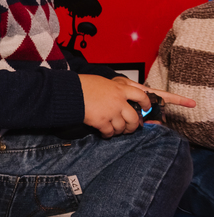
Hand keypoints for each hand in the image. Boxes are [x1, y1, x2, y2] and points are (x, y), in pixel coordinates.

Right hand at [77, 75, 192, 136]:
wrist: (69, 92)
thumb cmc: (83, 85)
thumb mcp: (103, 82)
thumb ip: (114, 90)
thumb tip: (120, 96)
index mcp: (119, 89)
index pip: (141, 96)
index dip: (146, 104)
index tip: (146, 108)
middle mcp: (118, 101)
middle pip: (134, 118)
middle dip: (134, 126)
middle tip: (131, 128)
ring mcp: (110, 112)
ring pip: (122, 127)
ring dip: (119, 131)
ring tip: (114, 130)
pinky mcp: (101, 121)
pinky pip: (109, 132)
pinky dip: (107, 134)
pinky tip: (104, 133)